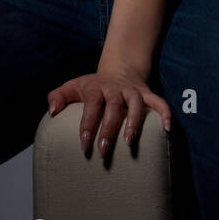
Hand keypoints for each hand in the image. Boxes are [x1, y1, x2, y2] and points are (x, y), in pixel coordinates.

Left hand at [47, 64, 172, 156]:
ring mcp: (132, 91)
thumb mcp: (72, 86)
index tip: (83, 143)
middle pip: (113, 106)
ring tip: (130, 141)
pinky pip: (159, 102)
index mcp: (96, 87)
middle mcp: (115, 89)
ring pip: (136, 103)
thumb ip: (58, 96)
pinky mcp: (146, 94)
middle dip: (109, 128)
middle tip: (104, 150)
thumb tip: (51, 112)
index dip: (88, 122)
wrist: (119, 69)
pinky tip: (167, 129)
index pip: (92, 103)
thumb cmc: (91, 86)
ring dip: (134, 121)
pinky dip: (165, 112)